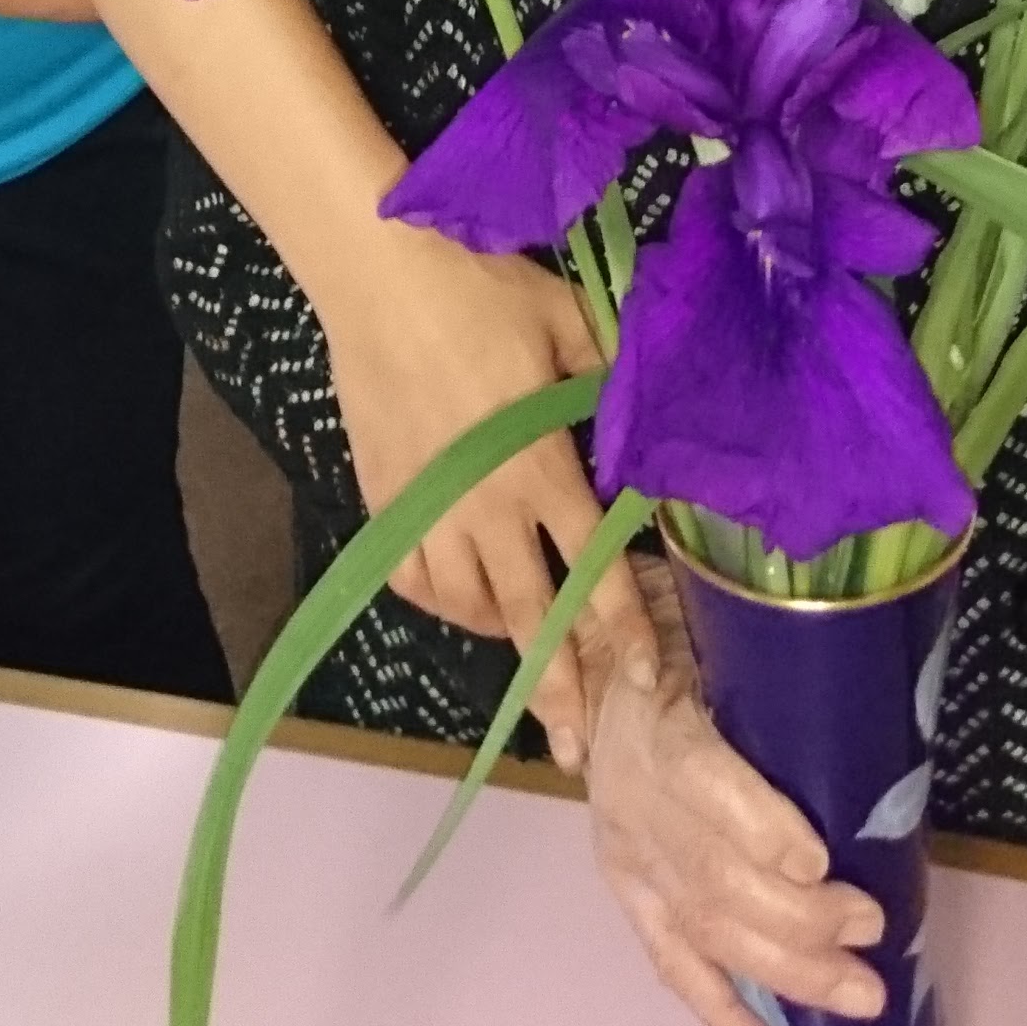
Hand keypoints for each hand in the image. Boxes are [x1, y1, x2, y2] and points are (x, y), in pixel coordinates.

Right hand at [324, 238, 656, 770]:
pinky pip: (411, 578)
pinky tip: (457, 597)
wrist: (381, 277)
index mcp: (540, 469)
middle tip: (574, 747)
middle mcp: (487, 507)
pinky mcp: (382, 498)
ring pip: (467, 605)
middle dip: (558, 687)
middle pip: (530, 617)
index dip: (622, 632)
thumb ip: (608, 379)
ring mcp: (428, 509)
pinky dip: (437, 600)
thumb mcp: (568, 322)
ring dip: (502, 638)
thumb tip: (643, 414)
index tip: (645, 681)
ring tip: (525, 657)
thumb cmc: (482, 291)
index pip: (592, 571)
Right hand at [585, 559, 883, 1025]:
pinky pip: (672, 964)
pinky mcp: (627, 891)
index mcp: (654, 718)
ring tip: (858, 993)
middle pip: (712, 873)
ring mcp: (627, 854)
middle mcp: (632, 797)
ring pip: (704, 929)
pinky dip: (722, 1016)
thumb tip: (853, 691)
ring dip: (785, 971)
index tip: (822, 860)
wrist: (592, 645)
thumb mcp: (714, 617)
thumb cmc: (681, 624)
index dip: (761, 828)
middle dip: (799, 917)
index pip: (702, 783)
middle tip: (872, 929)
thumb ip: (766, 658)